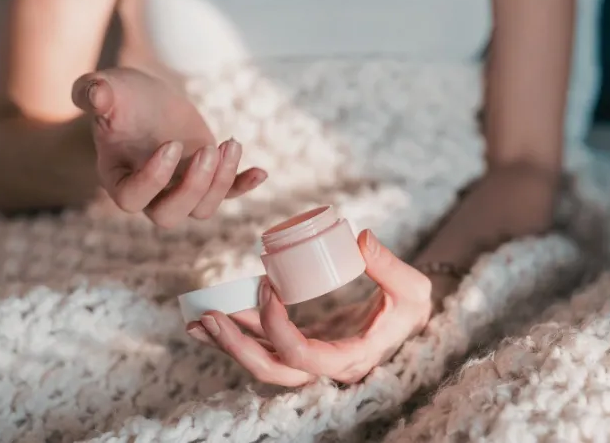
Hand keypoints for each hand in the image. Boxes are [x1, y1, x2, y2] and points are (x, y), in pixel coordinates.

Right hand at [71, 67, 266, 226]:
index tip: (172, 145)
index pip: (131, 198)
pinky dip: (244, 186)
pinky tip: (260, 172)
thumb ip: (92, 92)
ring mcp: (179, 188)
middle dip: (193, 188)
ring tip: (230, 144)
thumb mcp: (105, 87)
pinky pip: (227, 195)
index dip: (153, 179)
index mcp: (117, 177)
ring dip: (221, 183)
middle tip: (207, 151)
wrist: (147, 96)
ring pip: (201, 209)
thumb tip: (95, 95)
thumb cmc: (121, 95)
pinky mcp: (205, 178)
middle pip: (168, 215)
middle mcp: (148, 192)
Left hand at [187, 230, 432, 386]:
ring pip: (261, 361)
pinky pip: (262, 344)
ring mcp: (308, 359)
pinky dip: (236, 331)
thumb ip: (390, 266)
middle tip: (209, 316)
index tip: (268, 286)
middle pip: (271, 370)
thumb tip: (360, 239)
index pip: (303, 356)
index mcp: (350, 358)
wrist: (407, 322)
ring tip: (196, 319)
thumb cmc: (411, 308)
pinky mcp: (298, 344)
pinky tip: (211, 317)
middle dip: (236, 346)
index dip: (277, 327)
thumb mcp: (413, 290)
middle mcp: (323, 367)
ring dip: (227, 342)